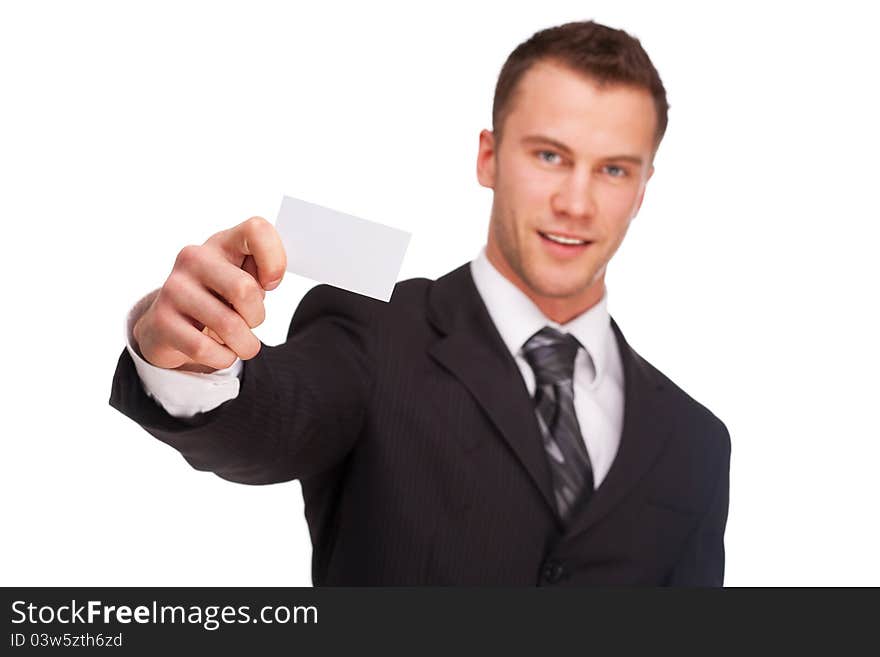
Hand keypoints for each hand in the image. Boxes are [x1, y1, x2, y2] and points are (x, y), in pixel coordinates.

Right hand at [133, 216, 286, 371]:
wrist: (168, 326)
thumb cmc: (217, 299)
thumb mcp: (243, 278)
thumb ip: (263, 271)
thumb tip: (271, 278)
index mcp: (222, 243)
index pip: (257, 229)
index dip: (275, 260)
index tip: (270, 283)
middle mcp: (194, 258)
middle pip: (245, 289)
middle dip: (257, 317)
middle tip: (250, 322)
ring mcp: (174, 288)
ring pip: (229, 325)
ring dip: (244, 344)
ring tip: (239, 342)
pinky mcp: (161, 320)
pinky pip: (206, 349)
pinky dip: (223, 357)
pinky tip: (220, 352)